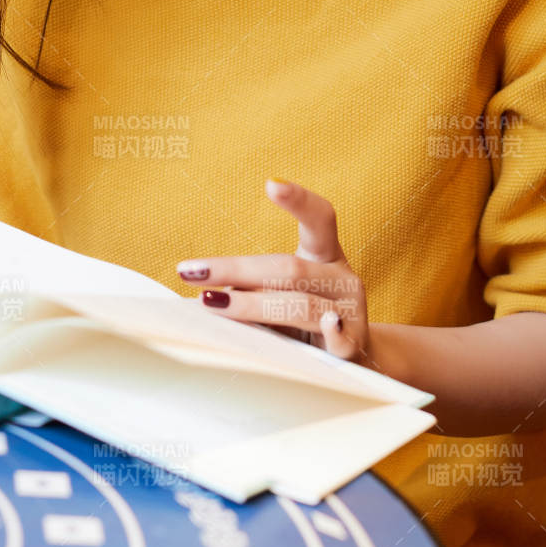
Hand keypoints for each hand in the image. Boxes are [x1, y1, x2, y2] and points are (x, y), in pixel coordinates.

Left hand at [175, 180, 370, 361]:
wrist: (354, 362)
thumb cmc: (304, 323)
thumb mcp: (281, 297)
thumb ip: (252, 288)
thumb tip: (197, 289)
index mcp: (325, 257)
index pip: (319, 219)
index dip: (299, 200)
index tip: (270, 184)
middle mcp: (342, 279)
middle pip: (288, 268)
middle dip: (234, 269)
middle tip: (190, 271)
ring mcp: (351, 312)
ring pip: (300, 303)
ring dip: (251, 304)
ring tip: (212, 302)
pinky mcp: (354, 347)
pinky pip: (339, 339)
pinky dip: (332, 331)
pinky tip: (326, 326)